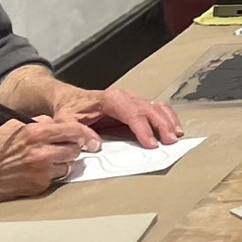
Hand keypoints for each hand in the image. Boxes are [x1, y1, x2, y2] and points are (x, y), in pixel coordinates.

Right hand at [0, 117, 98, 206]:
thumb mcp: (12, 127)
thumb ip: (37, 123)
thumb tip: (55, 124)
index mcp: (35, 132)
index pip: (74, 130)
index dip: (86, 135)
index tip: (92, 139)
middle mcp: (41, 152)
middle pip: (75, 149)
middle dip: (73, 148)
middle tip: (68, 149)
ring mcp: (41, 171)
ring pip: (68, 165)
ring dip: (63, 162)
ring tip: (46, 160)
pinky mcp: (38, 186)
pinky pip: (55, 179)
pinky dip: (50, 175)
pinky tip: (35, 172)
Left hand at [49, 83, 182, 146]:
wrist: (69, 98)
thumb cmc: (69, 108)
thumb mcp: (65, 121)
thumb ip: (79, 133)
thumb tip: (96, 145)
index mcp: (110, 99)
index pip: (132, 113)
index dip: (144, 129)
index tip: (151, 144)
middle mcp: (125, 97)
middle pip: (150, 109)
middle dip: (162, 125)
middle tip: (170, 141)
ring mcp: (132, 100)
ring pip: (157, 107)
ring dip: (169, 121)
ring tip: (176, 135)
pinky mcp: (136, 105)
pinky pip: (157, 109)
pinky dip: (167, 118)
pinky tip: (173, 128)